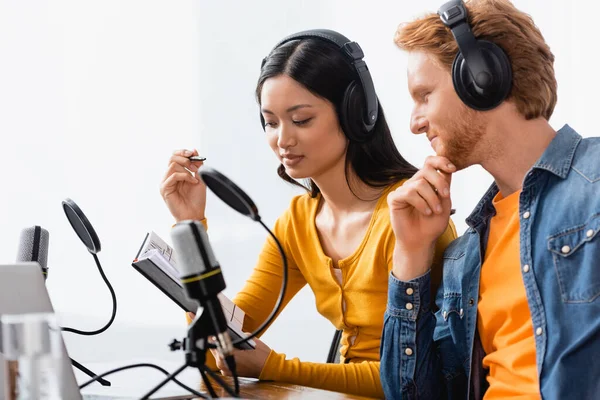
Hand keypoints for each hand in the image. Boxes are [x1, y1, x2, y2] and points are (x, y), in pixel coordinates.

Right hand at [160, 149, 206, 221]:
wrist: (195, 214)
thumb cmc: (197, 199)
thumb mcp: (200, 178)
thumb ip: (197, 165)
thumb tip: (194, 150)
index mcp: (177, 173)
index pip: (175, 157)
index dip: (183, 152)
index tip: (192, 153)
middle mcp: (169, 176)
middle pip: (172, 158)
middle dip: (185, 158)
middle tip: (195, 166)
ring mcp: (166, 182)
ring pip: (172, 165)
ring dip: (186, 168)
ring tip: (195, 176)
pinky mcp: (164, 189)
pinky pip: (173, 176)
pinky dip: (185, 176)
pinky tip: (193, 182)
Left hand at [210, 336, 271, 378]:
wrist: (267, 367)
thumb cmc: (259, 353)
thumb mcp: (247, 338)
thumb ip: (235, 335)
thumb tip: (228, 333)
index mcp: (225, 354)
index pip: (213, 341)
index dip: (213, 335)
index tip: (214, 330)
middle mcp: (222, 364)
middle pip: (214, 349)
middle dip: (218, 342)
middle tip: (222, 335)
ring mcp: (225, 370)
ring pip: (218, 356)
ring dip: (222, 349)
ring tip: (228, 343)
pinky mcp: (229, 373)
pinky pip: (223, 362)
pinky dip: (226, 356)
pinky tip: (233, 352)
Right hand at [388, 156, 454, 279]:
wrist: (422, 241)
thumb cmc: (432, 224)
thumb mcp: (444, 202)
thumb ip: (444, 185)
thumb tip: (447, 167)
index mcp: (426, 182)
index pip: (430, 162)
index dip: (441, 161)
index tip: (452, 169)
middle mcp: (414, 183)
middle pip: (426, 169)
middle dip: (439, 181)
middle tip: (445, 195)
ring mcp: (403, 190)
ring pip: (419, 183)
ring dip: (431, 198)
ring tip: (435, 211)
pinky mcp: (394, 198)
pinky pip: (408, 193)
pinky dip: (420, 203)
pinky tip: (425, 212)